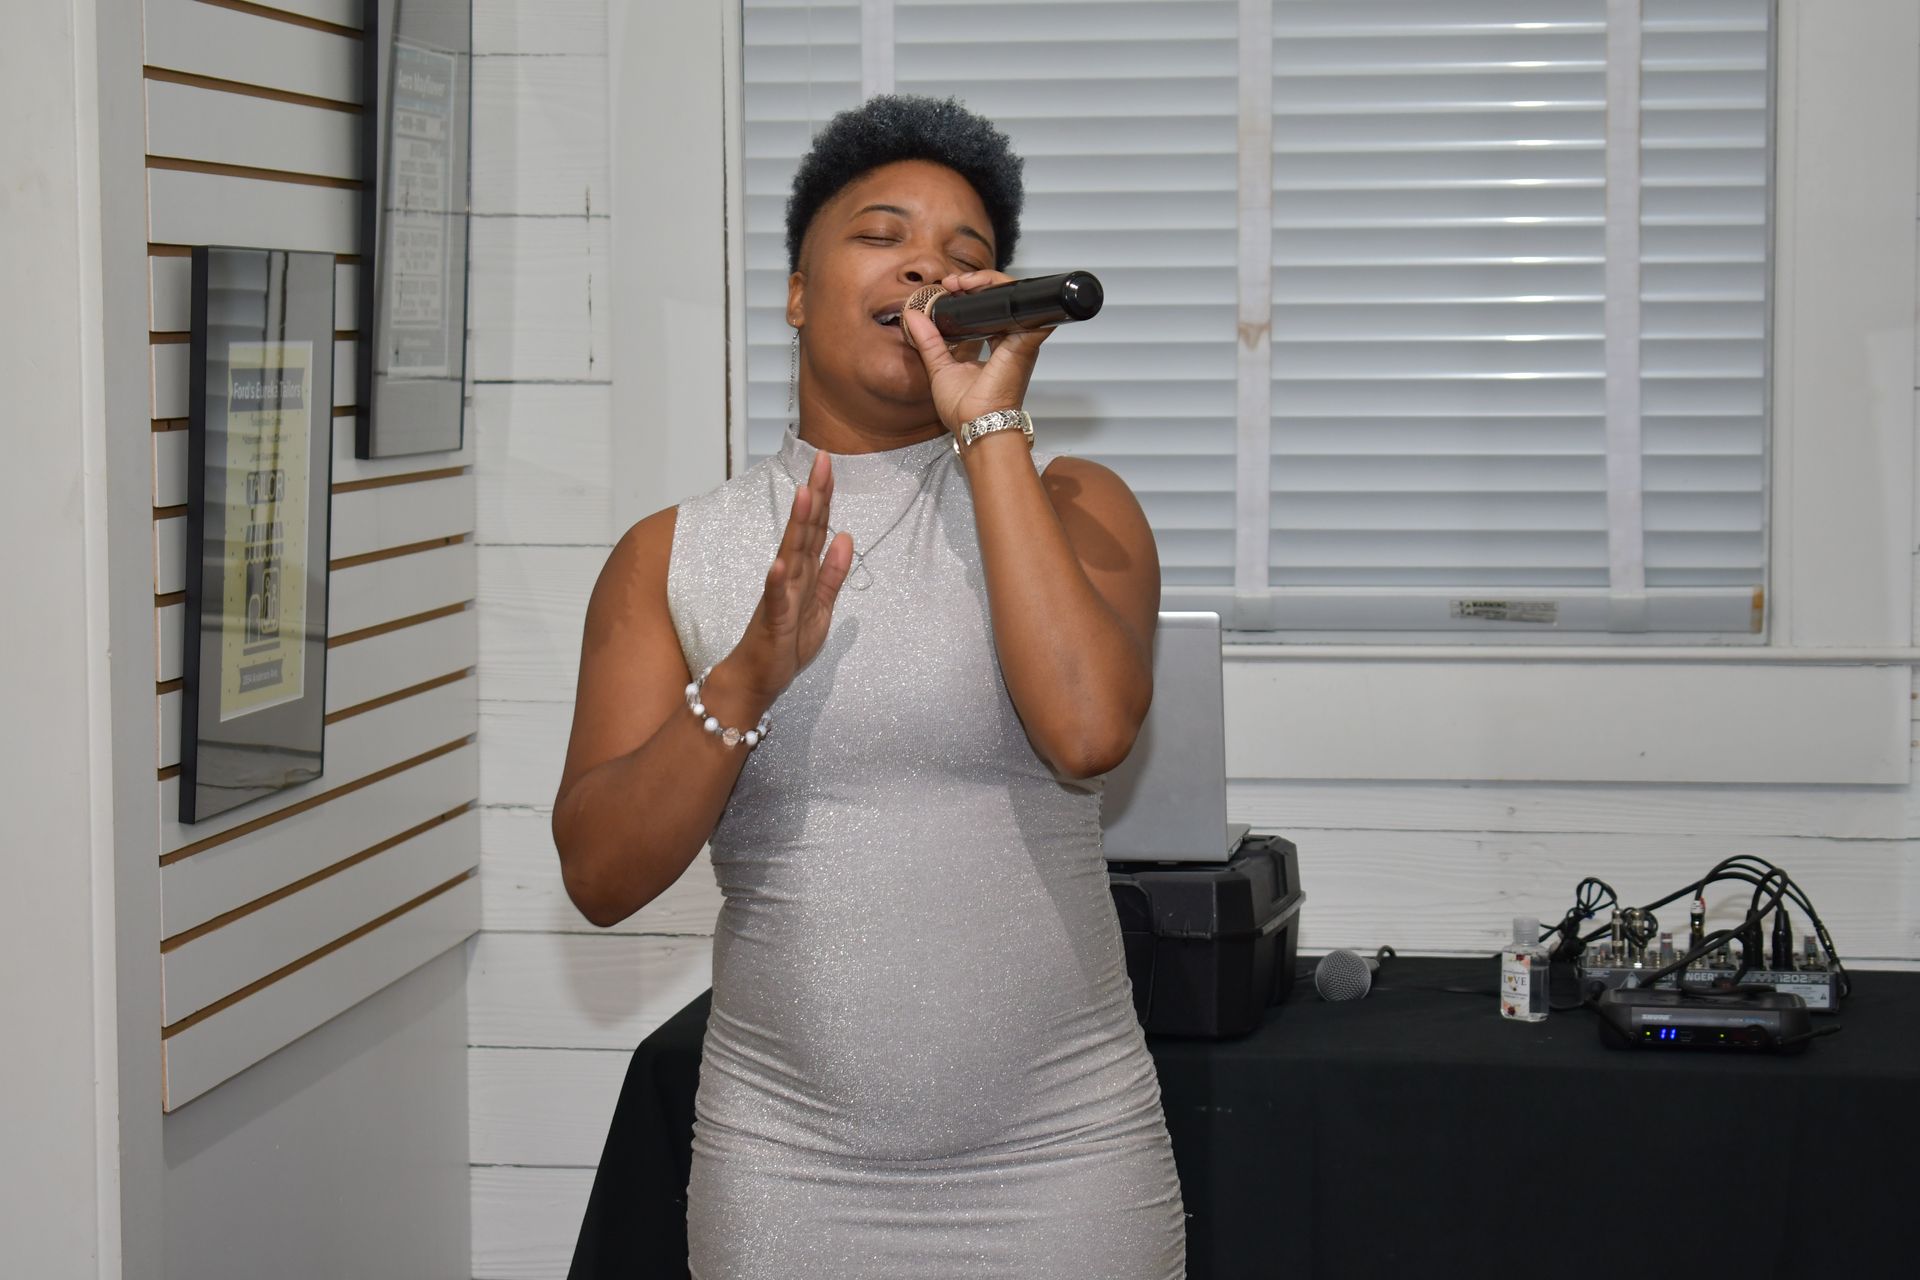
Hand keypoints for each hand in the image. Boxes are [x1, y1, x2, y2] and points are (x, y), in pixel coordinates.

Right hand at [715, 449, 852, 710]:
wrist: (757, 680)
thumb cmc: (785, 645)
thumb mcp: (821, 607)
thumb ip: (832, 574)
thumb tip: (846, 537)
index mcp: (804, 573)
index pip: (816, 528)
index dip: (825, 496)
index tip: (829, 463)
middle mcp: (790, 577)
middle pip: (804, 530)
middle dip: (815, 496)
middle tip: (821, 461)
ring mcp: (779, 597)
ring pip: (790, 555)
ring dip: (797, 525)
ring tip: (804, 495)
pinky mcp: (771, 621)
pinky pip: (774, 599)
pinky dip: (776, 581)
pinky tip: (779, 562)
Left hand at [900, 269, 1052, 438]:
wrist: (976, 425)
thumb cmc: (964, 409)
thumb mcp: (938, 367)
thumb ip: (928, 340)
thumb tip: (912, 316)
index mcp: (995, 348)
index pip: (988, 312)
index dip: (970, 297)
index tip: (948, 290)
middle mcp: (1010, 342)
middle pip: (1001, 301)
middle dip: (978, 284)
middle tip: (953, 283)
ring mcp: (1019, 342)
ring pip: (1012, 299)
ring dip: (988, 283)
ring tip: (962, 283)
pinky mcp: (1023, 344)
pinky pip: (1024, 310)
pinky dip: (1004, 292)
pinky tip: (979, 287)